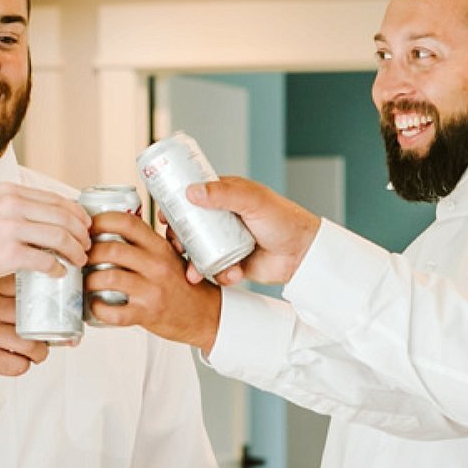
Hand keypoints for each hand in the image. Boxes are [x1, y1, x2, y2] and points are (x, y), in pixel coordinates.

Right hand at [0, 185, 91, 287]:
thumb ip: (14, 207)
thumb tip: (44, 217)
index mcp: (9, 192)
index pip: (56, 199)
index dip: (77, 214)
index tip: (85, 225)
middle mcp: (12, 205)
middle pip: (64, 216)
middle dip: (82, 234)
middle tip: (86, 246)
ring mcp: (11, 229)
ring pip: (60, 237)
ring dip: (75, 251)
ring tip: (78, 260)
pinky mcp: (8, 254)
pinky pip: (46, 260)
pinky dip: (58, 267)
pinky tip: (59, 272)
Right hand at [0, 279, 47, 397]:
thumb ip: (16, 300)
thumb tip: (60, 313)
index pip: (32, 286)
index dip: (49, 300)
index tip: (58, 308)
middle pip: (35, 318)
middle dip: (47, 332)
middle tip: (44, 337)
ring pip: (31, 344)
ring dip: (39, 353)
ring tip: (34, 353)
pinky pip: (19, 365)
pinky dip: (22, 366)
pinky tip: (13, 361)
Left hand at [85, 212, 222, 349]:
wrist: (203, 315)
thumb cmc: (180, 285)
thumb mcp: (168, 256)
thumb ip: (144, 244)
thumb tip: (108, 228)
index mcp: (159, 247)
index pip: (127, 222)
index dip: (101, 221)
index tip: (88, 227)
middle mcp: (156, 265)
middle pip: (112, 249)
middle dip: (88, 253)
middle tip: (81, 258)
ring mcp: (151, 290)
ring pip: (109, 277)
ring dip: (89, 280)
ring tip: (85, 282)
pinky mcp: (146, 314)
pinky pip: (114, 312)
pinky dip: (97, 308)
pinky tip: (94, 305)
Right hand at [182, 177, 320, 286]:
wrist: (303, 253)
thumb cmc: (284, 219)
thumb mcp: (252, 200)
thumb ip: (223, 194)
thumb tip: (192, 192)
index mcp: (226, 198)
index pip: (193, 199)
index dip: (176, 206)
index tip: (164, 215)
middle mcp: (223, 220)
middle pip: (190, 228)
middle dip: (179, 239)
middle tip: (177, 246)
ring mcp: (227, 242)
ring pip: (198, 252)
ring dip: (192, 262)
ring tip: (193, 270)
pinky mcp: (233, 264)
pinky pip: (216, 271)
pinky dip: (218, 275)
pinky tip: (229, 274)